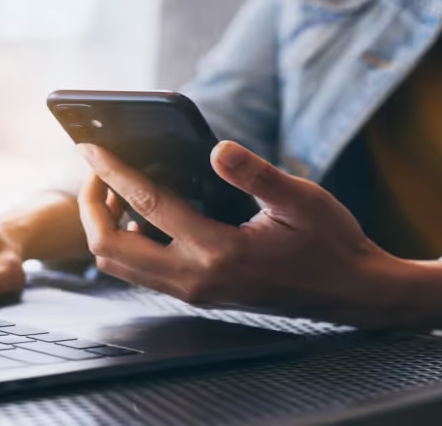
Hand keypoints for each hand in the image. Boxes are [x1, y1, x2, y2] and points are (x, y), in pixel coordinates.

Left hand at [77, 141, 441, 331]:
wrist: (350, 293)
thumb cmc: (330, 244)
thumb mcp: (301, 200)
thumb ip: (256, 174)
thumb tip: (217, 150)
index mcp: (220, 251)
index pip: (147, 206)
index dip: (113, 172)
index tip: (90, 148)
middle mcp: (197, 279)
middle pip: (112, 249)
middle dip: (91, 208)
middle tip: (97, 172)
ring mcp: (194, 291)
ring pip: (121, 266)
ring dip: (105, 228)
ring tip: (114, 190)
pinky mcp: (198, 294)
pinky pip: (141, 271)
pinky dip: (126, 243)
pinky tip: (141, 216)